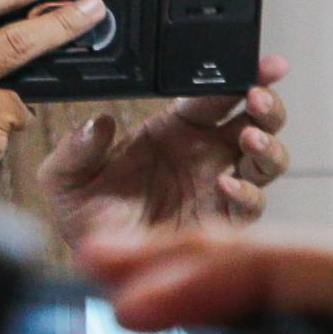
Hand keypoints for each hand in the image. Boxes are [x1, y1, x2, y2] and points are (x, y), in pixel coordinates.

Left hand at [44, 54, 291, 241]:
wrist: (98, 268)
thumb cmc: (87, 218)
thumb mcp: (64, 179)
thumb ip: (76, 149)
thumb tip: (97, 124)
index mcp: (176, 129)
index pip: (217, 94)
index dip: (240, 75)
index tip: (256, 65)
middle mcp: (208, 154)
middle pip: (258, 120)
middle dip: (267, 104)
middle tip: (258, 97)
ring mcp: (221, 187)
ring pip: (268, 160)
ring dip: (267, 145)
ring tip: (249, 138)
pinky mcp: (225, 223)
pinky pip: (252, 205)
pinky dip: (247, 193)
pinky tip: (226, 184)